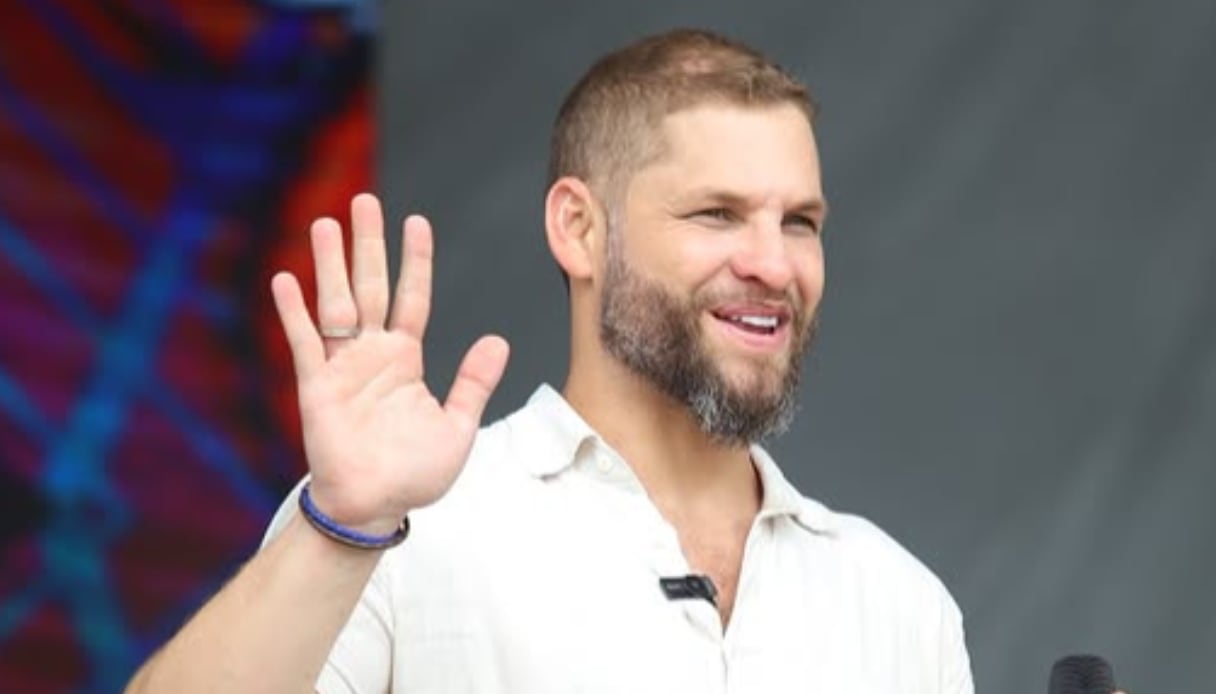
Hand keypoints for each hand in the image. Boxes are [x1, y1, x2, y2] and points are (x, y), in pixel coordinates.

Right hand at [270, 193, 509, 533]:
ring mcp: (343, 367)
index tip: (416, 222)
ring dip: (329, 265)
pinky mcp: (316, 386)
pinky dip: (293, 313)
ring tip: (325, 223)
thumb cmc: (415, 473)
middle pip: (372, 287)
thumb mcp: (457, 426)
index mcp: (406, 359)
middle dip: (368, 244)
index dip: (415, 261)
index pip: (413, 298)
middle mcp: (373, 354)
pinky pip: (304, 342)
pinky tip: (285, 280)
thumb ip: (473, 382)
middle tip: (365, 201)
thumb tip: (498, 339)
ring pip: (336, 303)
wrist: (375, 506)